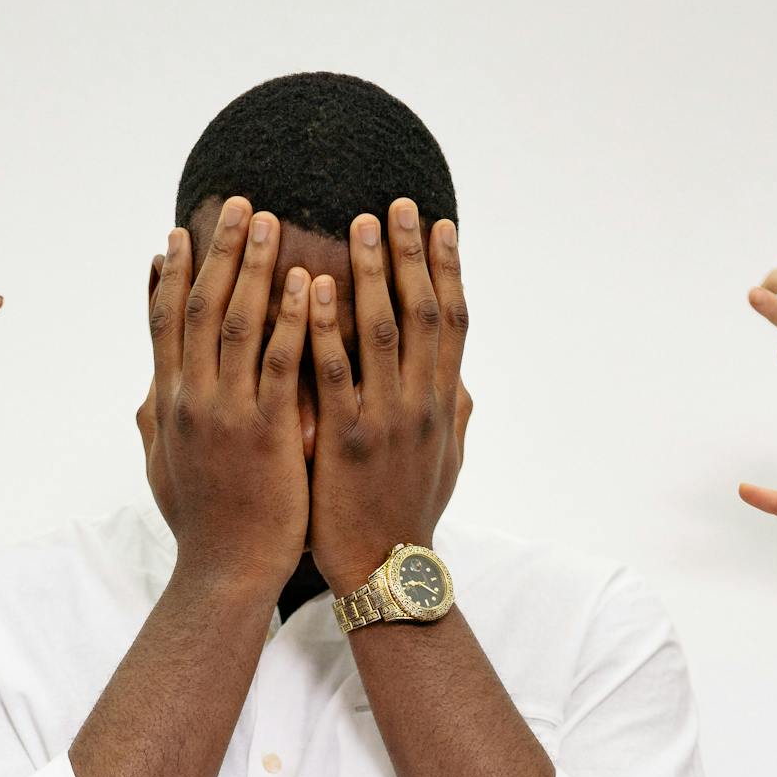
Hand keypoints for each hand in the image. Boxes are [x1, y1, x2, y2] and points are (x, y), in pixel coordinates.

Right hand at [137, 199, 310, 597]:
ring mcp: (228, 414)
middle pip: (201, 307)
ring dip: (254, 266)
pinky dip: (291, 318)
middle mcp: (192, 400)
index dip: (172, 274)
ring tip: (272, 221)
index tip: (180, 233)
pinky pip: (281, 363)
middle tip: (238, 203)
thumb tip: (150, 383)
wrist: (225, 572)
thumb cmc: (201, 524)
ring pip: (239, 323)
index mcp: (168, 403)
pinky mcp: (268, 433)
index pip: (164, 322)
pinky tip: (306, 281)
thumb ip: (157, 417)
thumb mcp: (163, 466)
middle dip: (218, 250)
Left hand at [306, 202, 470, 595]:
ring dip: (372, 273)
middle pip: (423, 312)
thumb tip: (461, 377)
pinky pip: (335, 375)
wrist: (386, 572)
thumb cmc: (410, 514)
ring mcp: (385, 422)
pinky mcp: (345, 442)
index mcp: (444, 404)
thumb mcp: (446, 461)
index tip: (439, 224)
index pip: (454, 321)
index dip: (448, 269)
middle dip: (410, 255)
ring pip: (383, 332)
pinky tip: (315, 288)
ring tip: (356, 225)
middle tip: (395, 204)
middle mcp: (422, 405)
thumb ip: (453, 412)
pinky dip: (326, 328)